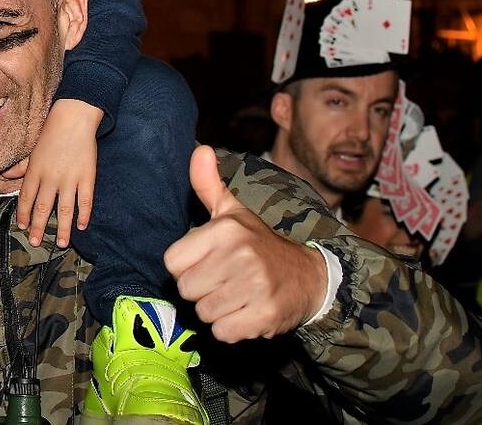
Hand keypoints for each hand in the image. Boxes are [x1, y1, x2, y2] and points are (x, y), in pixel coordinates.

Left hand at [17, 98, 98, 247]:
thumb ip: (20, 167)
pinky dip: (84, 214)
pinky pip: (85, 201)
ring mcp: (70, 179)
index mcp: (35, 171)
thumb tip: (4, 175)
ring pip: (65, 209)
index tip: (23, 227)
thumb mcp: (32, 150)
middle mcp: (50, 178)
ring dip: (62, 228)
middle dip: (39, 227)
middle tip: (36, 243)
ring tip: (61, 243)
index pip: (26, 198)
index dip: (24, 214)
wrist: (74, 118)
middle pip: (43, 208)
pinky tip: (81, 225)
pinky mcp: (87, 177)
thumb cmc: (51, 133)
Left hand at [165, 145, 327, 342]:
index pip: (172, 263)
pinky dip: (232, 328)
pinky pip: (222, 332)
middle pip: (186, 289)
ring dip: (217, 309)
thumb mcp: (232, 211)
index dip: (187, 266)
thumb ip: (208, 184)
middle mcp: (239, 256)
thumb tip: (199, 149)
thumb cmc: (259, 244)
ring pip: (203, 312)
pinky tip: (247, 311)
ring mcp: (254, 287)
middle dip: (201, 289)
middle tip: (225, 279)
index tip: (208, 260)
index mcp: (225, 230)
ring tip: (237, 294)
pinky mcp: (264, 316)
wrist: (309, 277)